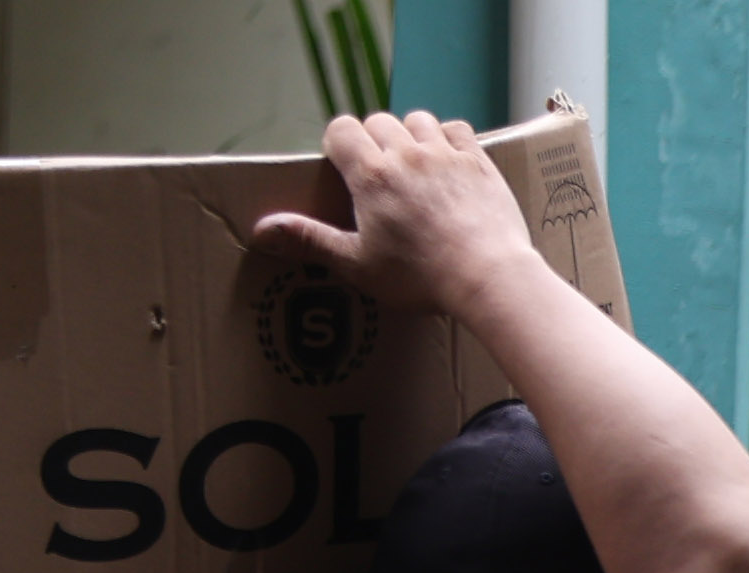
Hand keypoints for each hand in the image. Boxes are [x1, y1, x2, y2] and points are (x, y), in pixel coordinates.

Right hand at [252, 111, 541, 319]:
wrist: (487, 276)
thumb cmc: (420, 277)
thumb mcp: (357, 265)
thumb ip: (310, 240)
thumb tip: (261, 229)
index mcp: (370, 175)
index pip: (341, 129)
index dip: (339, 144)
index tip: (343, 167)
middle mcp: (405, 153)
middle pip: (378, 121)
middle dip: (373, 141)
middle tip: (380, 176)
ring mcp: (444, 154)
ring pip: (417, 119)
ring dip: (410, 135)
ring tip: (413, 166)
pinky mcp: (478, 161)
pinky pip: (457, 129)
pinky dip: (449, 139)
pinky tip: (448, 161)